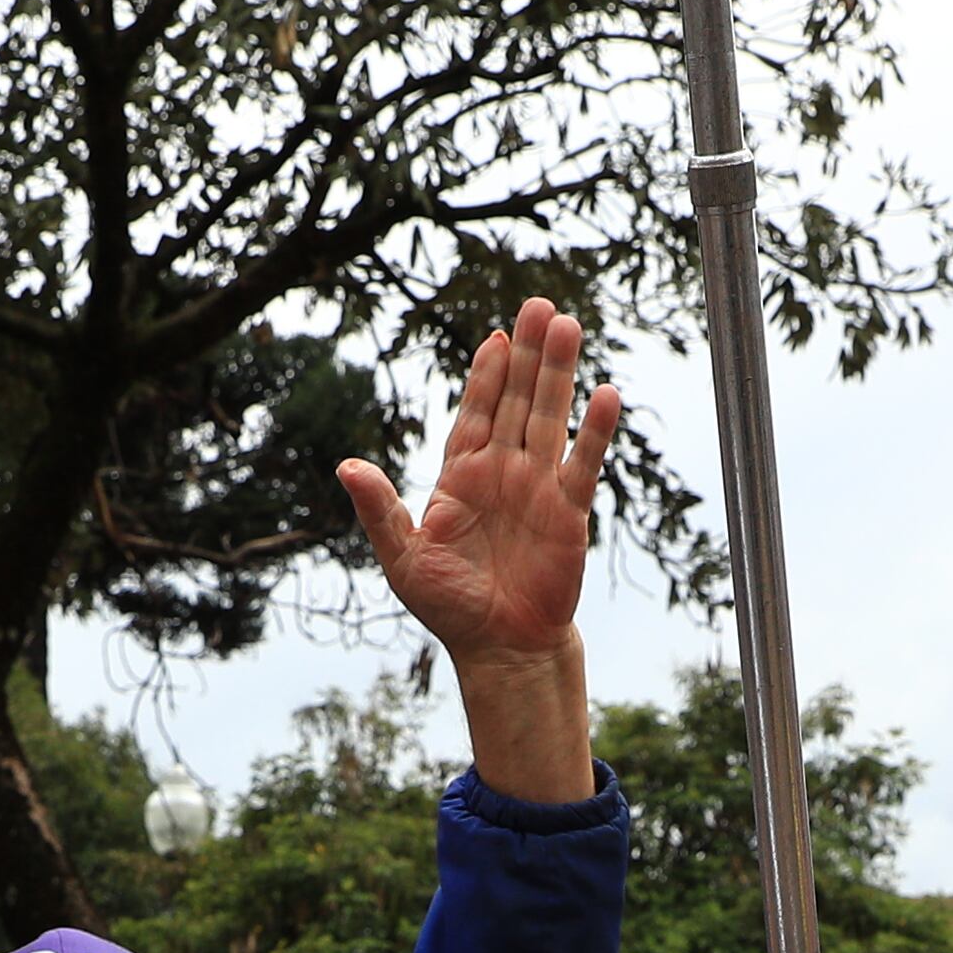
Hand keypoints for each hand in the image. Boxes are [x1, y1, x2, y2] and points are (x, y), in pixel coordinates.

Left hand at [337, 297, 613, 804]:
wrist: (499, 648)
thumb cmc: (449, 607)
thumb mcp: (402, 558)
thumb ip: (380, 509)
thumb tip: (347, 466)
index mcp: (461, 478)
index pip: (473, 413)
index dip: (484, 376)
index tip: (493, 337)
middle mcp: (502, 473)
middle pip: (516, 401)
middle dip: (526, 355)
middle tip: (538, 305)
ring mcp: (538, 488)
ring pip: (549, 417)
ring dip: (558, 373)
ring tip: (567, 325)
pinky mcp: (569, 513)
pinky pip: (582, 464)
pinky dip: (594, 432)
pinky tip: (605, 395)